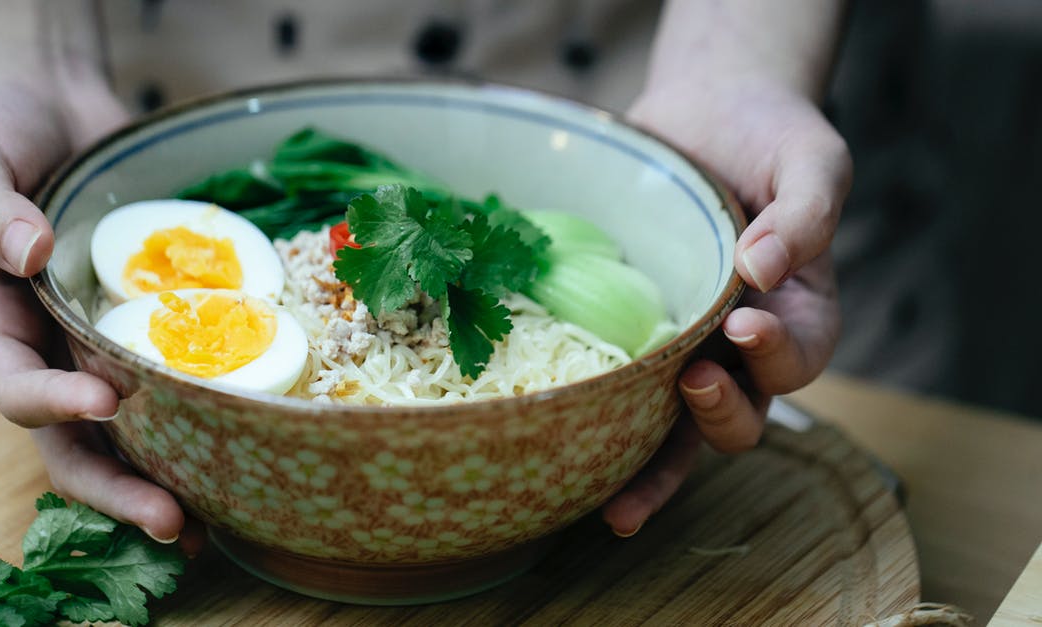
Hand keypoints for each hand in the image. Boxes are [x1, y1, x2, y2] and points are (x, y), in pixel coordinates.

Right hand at [0, 80, 202, 552]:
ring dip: (166, 477)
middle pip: (73, 440)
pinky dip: (201, 417)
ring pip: (127, 432)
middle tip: (174, 522)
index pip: (13, 385)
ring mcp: (97, 345)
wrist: (55, 107)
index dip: (53, 405)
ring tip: (216, 523)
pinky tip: (248, 443)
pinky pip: (174, 379)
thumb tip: (29, 251)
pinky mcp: (148, 328)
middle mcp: (44, 350)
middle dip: (118, 488)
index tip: (105, 402)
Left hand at [601, 79, 850, 535]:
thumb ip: (806, 212)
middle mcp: (743, 348)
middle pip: (743, 413)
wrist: (706, 109)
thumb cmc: (771, 135)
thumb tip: (762, 269)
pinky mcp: (630, 337)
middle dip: (721, 414)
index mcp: (801, 313)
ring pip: (677, 432)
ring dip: (654, 472)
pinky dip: (603, 441)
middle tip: (694, 382)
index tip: (746, 323)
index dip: (778, 354)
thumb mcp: (811, 160)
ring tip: (621, 503)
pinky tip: (566, 468)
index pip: (801, 355)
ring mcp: (684, 349)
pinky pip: (621, 397)